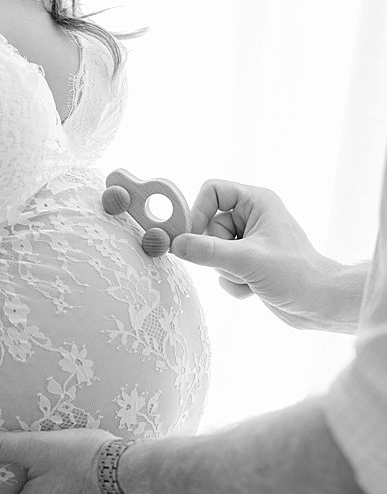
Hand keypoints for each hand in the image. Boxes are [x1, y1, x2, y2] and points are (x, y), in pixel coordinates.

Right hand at [170, 180, 364, 331]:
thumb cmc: (294, 274)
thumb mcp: (247, 260)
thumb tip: (175, 244)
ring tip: (251, 277)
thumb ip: (208, 251)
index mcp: (257, 202)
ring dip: (227, 271)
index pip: (212, 191)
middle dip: (217, 252)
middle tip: (238, 263)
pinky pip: (220, 269)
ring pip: (211, 252)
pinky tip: (254, 287)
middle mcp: (251, 217)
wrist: (318, 302)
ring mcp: (248, 241)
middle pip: (207, 227)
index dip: (197, 212)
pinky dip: (233, 283)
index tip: (190, 238)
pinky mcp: (246, 262)